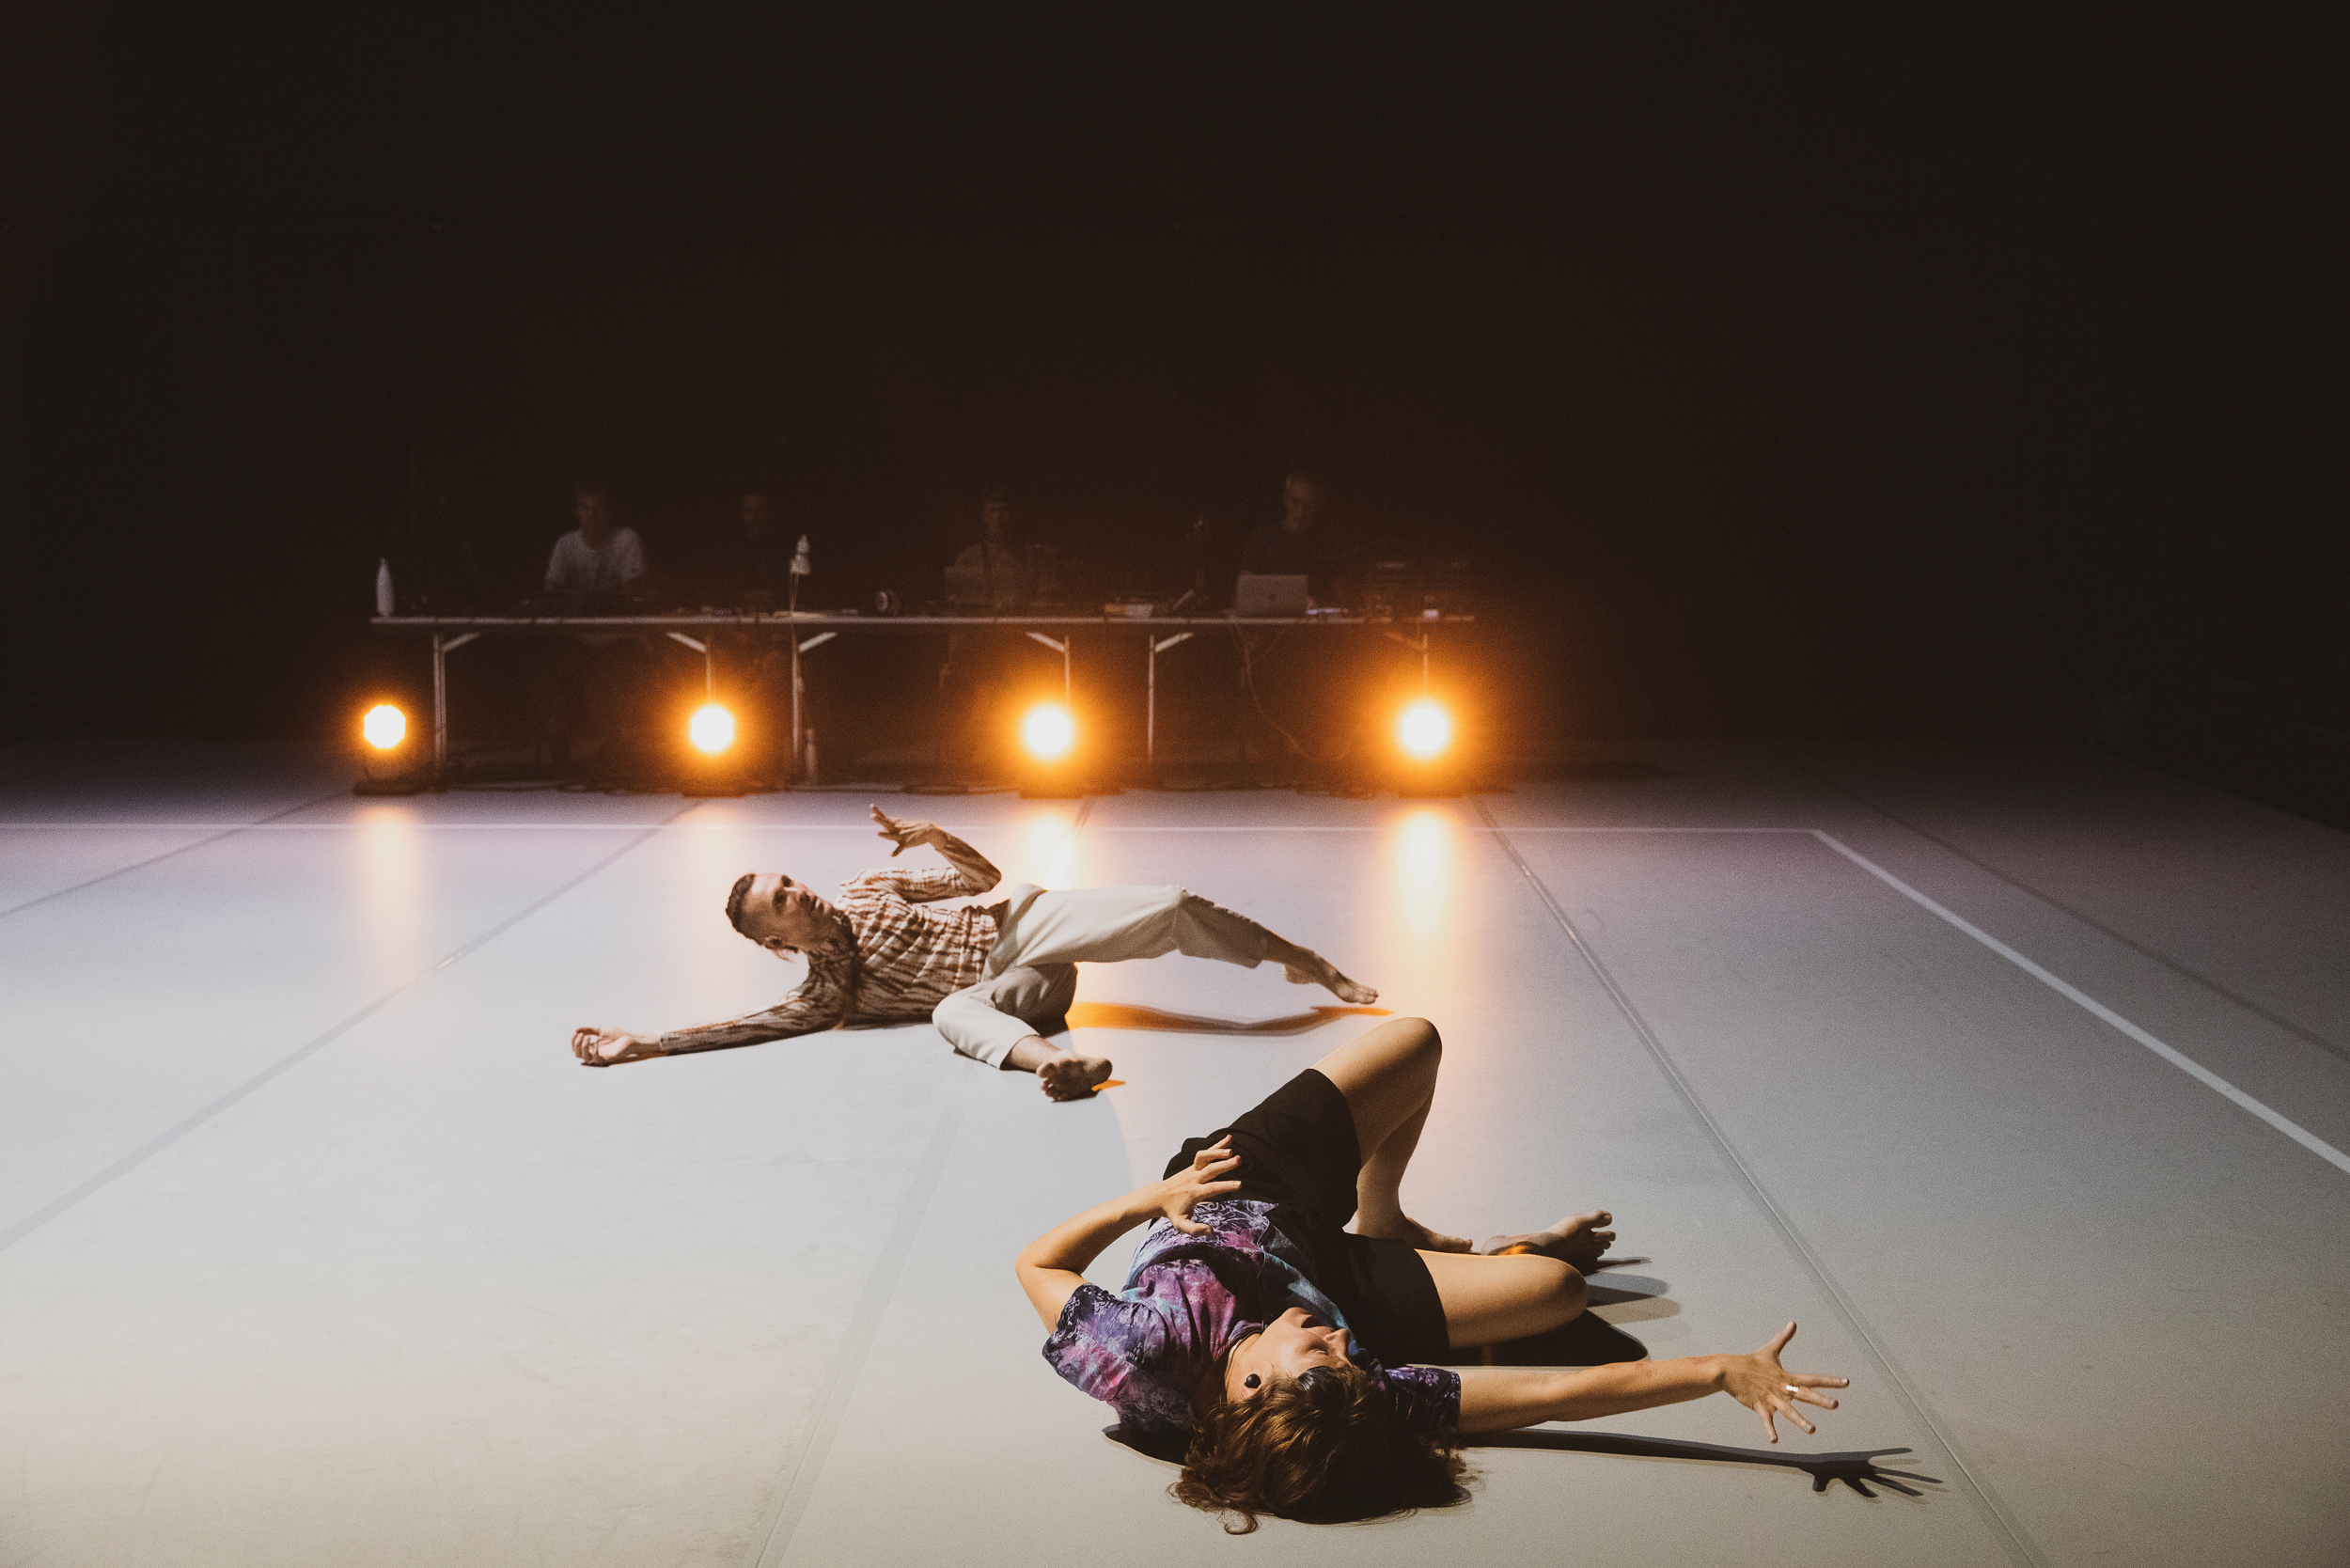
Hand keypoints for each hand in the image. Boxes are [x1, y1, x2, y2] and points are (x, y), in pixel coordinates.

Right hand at [572, 1027, 658, 1065]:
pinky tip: (596, 1044)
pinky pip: (596, 1059)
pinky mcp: (607, 1059)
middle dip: (577, 1045)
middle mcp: (593, 1053)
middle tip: (582, 1035)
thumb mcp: (600, 1030)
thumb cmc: (616, 1035)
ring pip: (585, 1058)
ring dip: (583, 1048)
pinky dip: (594, 1051)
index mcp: (591, 1047)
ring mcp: (600, 1057)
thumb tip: (576, 1029)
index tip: (576, 1033)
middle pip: (578, 1054)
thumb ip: (589, 1030)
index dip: (574, 1042)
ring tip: (588, 1037)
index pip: (577, 1048)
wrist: (629, 1038)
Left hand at [869, 805, 938, 856]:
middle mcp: (897, 830)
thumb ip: (897, 822)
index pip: (885, 818)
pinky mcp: (906, 844)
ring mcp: (901, 837)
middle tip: (872, 816)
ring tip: (877, 833)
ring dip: (885, 835)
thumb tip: (892, 818)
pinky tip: (891, 855)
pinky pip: (900, 849)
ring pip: (891, 836)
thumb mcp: (904, 825)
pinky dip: (896, 852)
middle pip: (887, 825)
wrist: (929, 830)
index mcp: (896, 825)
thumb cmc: (915, 828)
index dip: (878, 812)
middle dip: (880, 820)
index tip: (872, 806)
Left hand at [1151, 1136, 1242, 1235]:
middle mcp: (1193, 1179)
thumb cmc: (1172, 1211)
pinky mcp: (1193, 1165)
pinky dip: (1217, 1145)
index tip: (1239, 1184)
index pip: (1211, 1188)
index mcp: (1193, 1193)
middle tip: (1239, 1160)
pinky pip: (1206, 1153)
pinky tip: (1229, 1139)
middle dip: (1224, 1164)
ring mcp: (1192, 1170)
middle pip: (1210, 1169)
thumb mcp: (1181, 1224)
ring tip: (1232, 1150)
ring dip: (1218, 1152)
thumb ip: (1195, 1229)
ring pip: (1205, 1157)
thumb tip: (1211, 1232)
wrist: (1158, 1197)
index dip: (1225, 1186)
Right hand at [1717, 1323, 1846, 1443]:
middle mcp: (1782, 1388)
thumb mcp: (1770, 1350)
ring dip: (1800, 1421)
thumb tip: (1793, 1323)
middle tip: (1836, 1405)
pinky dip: (1770, 1430)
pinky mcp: (1760, 1406)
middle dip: (1820, 1400)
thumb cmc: (1752, 1362)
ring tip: (1813, 1430)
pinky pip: (1766, 1420)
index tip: (1846, 1383)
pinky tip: (1775, 1441)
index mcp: (1787, 1377)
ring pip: (1789, 1411)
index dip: (1830, 1381)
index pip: (1813, 1379)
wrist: (1730, 1370)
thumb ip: (1783, 1338)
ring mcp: (1771, 1398)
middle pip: (1805, 1394)